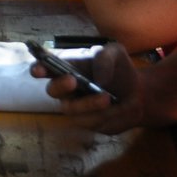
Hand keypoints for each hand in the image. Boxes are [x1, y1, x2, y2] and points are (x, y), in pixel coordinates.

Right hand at [31, 43, 145, 134]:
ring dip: (87, 103)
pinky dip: (102, 114)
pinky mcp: (87, 122)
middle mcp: (67, 89)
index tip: (38, 70)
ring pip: (71, 109)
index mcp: (68, 67)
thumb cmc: (120, 70)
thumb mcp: (116, 54)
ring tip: (107, 98)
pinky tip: (115, 108)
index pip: (46, 68)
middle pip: (52, 90)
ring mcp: (75, 107)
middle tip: (73, 81)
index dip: (38, 69)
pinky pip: (88, 122)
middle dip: (60, 85)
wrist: (138, 93)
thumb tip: (98, 79)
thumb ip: (105, 57)